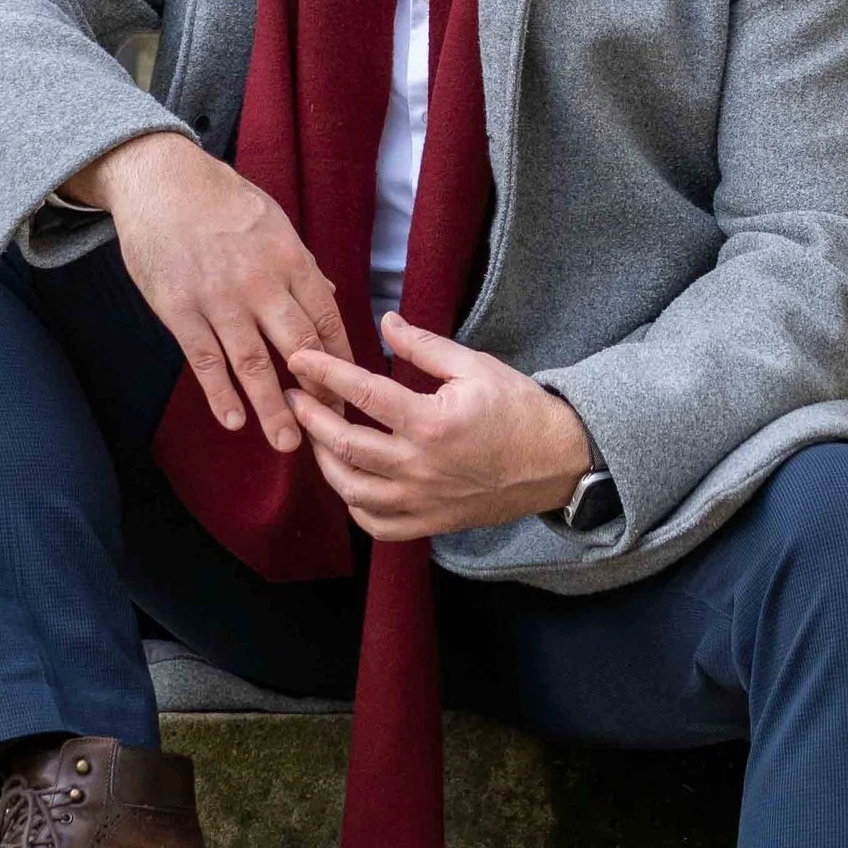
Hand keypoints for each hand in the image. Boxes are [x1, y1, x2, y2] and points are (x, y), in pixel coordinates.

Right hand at [63, 129, 346, 455]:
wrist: (160, 179)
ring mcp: (219, 299)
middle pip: (299, 348)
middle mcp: (261, 283)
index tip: (351, 390)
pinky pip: (205, 361)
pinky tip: (234, 421)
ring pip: (253, 364)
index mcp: (290, 259)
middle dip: (318, 393)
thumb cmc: (220, 197)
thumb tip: (331, 297)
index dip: (341, 359)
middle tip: (333, 429)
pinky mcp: (180, 310)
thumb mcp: (274, 221)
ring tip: (288, 444)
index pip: (327, 319)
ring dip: (272, 408)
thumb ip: (302, 264)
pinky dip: (220, 394)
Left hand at [285, 316, 593, 540]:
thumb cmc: (518, 408)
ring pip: (353, 491)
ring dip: (325, 463)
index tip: (299, 360)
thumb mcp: (475, 365)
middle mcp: (420, 467)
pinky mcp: (431, 523)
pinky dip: (354, 506)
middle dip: (310, 419)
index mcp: (431, 423)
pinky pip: (378, 525)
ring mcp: (423, 501)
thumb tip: (385, 322)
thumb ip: (424, 346)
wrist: (556, 461)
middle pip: (346, 445)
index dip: (325, 374)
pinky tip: (347, 483)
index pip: (363, 394)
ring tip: (313, 437)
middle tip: (291, 397)